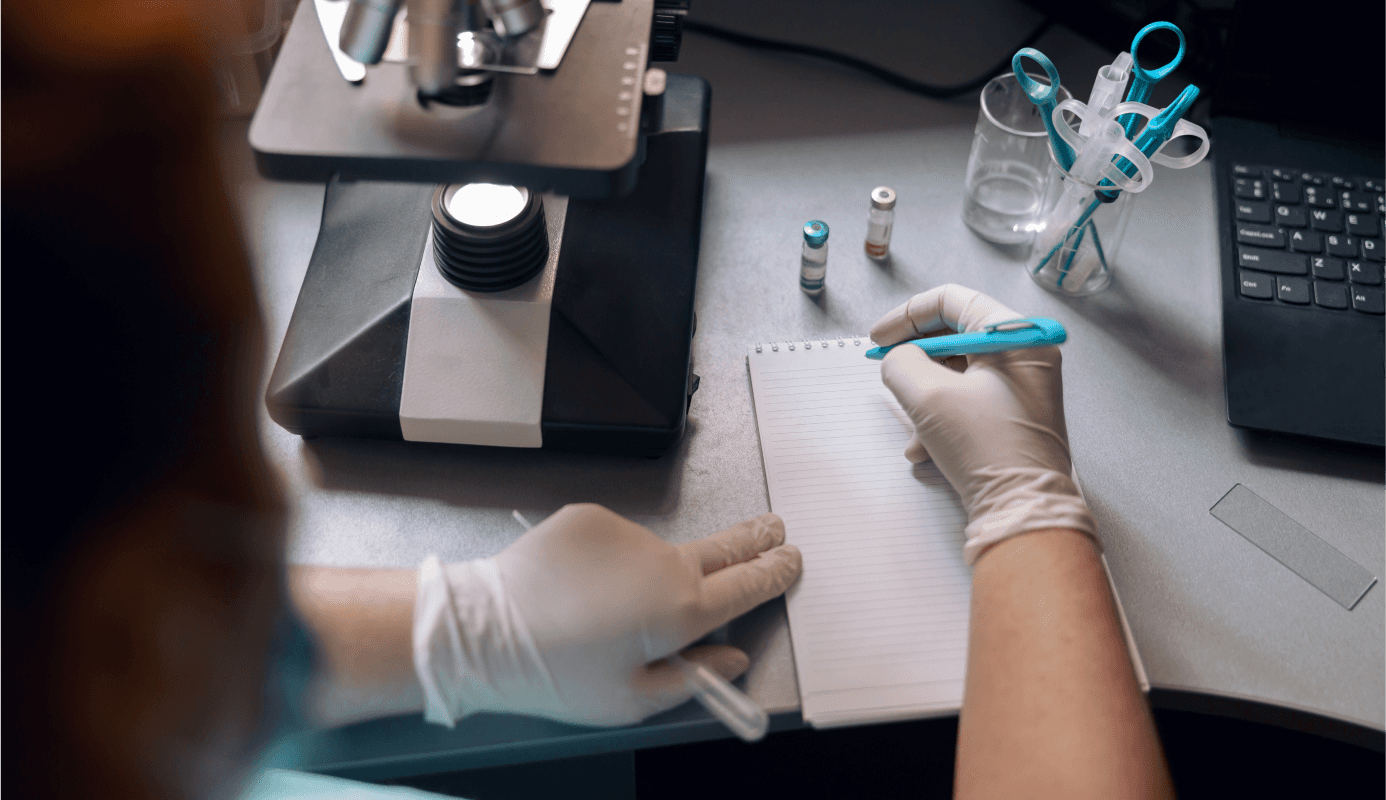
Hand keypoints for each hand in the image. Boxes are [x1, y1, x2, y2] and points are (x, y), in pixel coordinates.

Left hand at [414, 504, 801, 726]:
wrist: (484, 632)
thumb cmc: (556, 676)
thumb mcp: (631, 701)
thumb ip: (693, 676)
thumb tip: (732, 657)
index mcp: (681, 612)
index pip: (748, 585)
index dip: (774, 572)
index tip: (790, 560)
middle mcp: (663, 563)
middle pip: (725, 547)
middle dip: (755, 538)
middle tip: (775, 529)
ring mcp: (627, 534)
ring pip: (656, 552)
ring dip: (649, 570)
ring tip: (607, 607)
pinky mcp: (591, 517)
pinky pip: (615, 540)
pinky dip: (609, 559)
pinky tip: (581, 587)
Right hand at [870, 284, 1095, 563]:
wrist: (1023, 511)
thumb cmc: (984, 447)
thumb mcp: (927, 396)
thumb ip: (900, 362)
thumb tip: (898, 360)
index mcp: (1016, 336)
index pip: (953, 300)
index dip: (906, 315)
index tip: (878, 339)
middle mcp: (1026, 356)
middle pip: (954, 337)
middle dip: (914, 360)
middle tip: (886, 372)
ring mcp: (1023, 389)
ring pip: (957, 375)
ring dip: (924, 399)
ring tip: (912, 430)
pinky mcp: (1014, 419)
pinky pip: (968, 403)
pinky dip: (941, 421)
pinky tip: (925, 451)